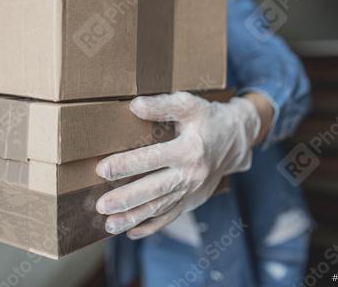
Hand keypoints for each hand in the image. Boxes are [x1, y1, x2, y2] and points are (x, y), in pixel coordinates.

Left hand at [95, 91, 261, 238]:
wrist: (236, 140)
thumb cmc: (208, 119)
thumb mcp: (189, 105)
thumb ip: (162, 105)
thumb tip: (134, 106)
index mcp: (189, 149)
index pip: (152, 159)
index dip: (127, 164)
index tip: (102, 169)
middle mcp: (191, 174)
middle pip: (154, 190)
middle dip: (126, 199)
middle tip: (101, 205)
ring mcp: (192, 191)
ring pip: (160, 208)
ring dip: (134, 218)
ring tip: (110, 224)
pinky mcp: (192, 201)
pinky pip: (170, 217)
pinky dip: (151, 227)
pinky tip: (131, 233)